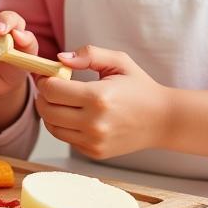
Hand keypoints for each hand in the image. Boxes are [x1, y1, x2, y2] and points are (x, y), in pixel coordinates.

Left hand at [35, 45, 168, 158]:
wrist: (164, 120)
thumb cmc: (140, 88)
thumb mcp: (119, 62)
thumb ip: (89, 55)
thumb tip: (61, 58)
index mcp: (98, 97)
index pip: (51, 90)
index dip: (45, 80)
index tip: (49, 75)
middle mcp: (94, 123)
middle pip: (46, 110)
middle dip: (43, 96)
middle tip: (51, 87)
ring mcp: (94, 141)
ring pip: (52, 127)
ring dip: (49, 112)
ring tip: (60, 101)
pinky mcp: (95, 152)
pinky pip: (65, 139)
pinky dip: (63, 126)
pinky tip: (74, 115)